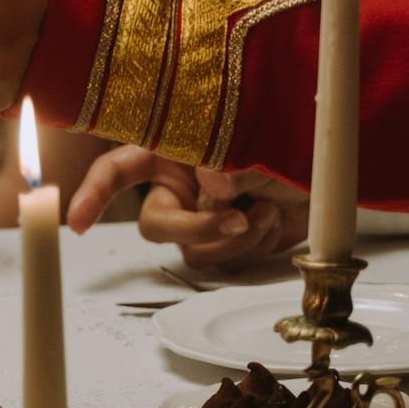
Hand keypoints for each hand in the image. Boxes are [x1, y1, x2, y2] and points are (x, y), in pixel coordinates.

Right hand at [66, 145, 306, 270]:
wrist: (330, 172)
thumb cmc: (287, 144)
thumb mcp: (255, 144)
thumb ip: (229, 163)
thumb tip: (213, 192)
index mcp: (169, 150)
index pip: (118, 170)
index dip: (92, 193)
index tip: (78, 223)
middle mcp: (179, 187)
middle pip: (156, 224)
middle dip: (194, 228)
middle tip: (233, 222)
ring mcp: (202, 218)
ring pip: (193, 251)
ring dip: (233, 238)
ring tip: (266, 211)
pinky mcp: (229, 245)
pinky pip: (226, 263)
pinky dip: (255, 246)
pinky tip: (273, 220)